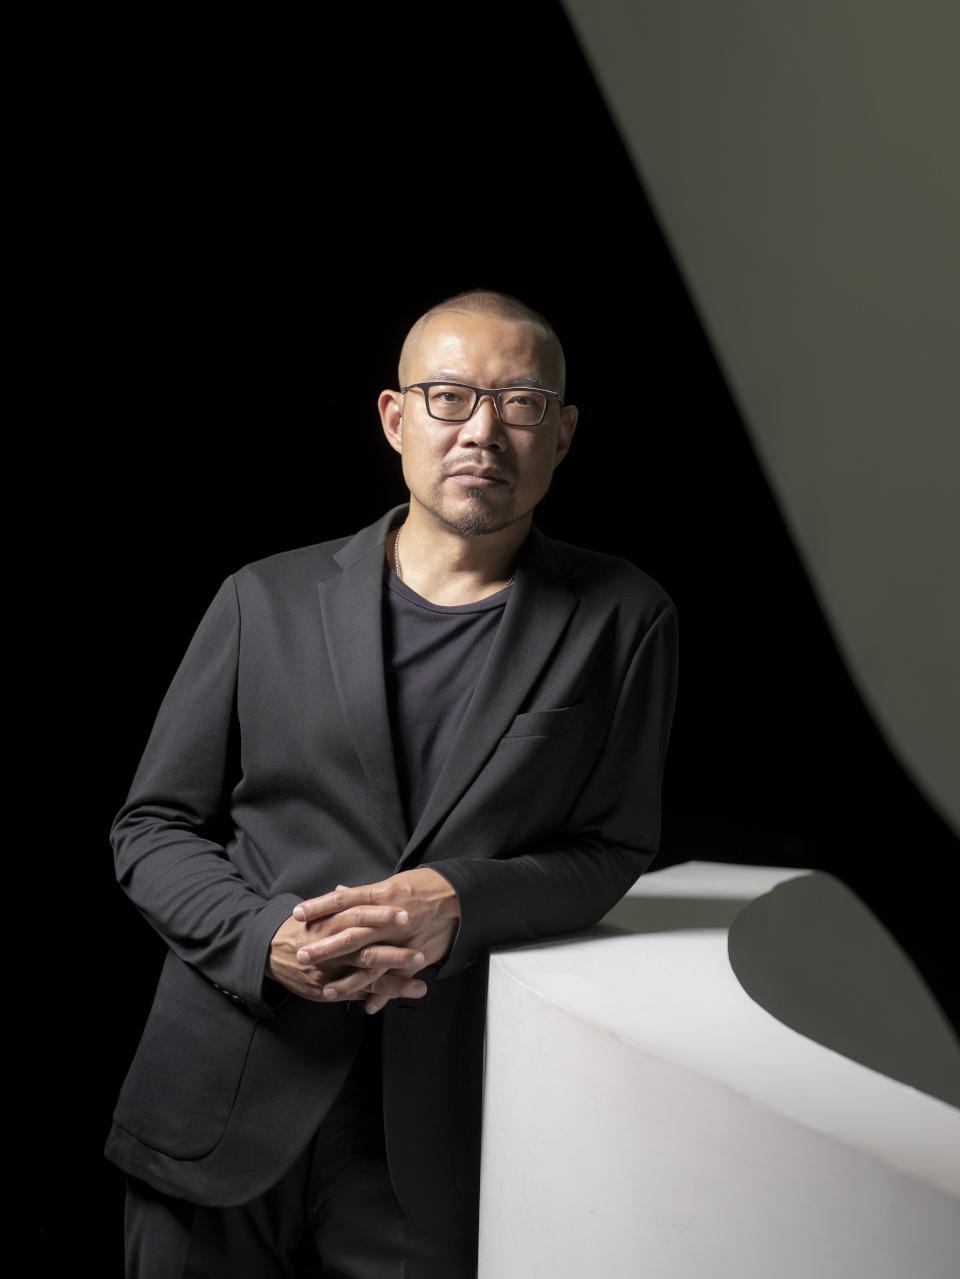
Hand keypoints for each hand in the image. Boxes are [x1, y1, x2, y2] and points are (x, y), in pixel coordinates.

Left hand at [292, 869, 460, 1013]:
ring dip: (349, 979)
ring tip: (326, 990)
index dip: (320, 906)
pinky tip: (366, 1007)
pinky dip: (382, 994)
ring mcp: (402, 940)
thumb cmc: (423, 887)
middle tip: (303, 955)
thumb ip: (364, 894)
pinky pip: (396, 978)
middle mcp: (389, 919)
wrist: (458, 897)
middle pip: (351, 933)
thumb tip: (338, 892)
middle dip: (326, 946)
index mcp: (381, 896)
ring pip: (371, 962)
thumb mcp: (393, 883)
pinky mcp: (416, 956)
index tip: (298, 914)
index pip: (343, 901)